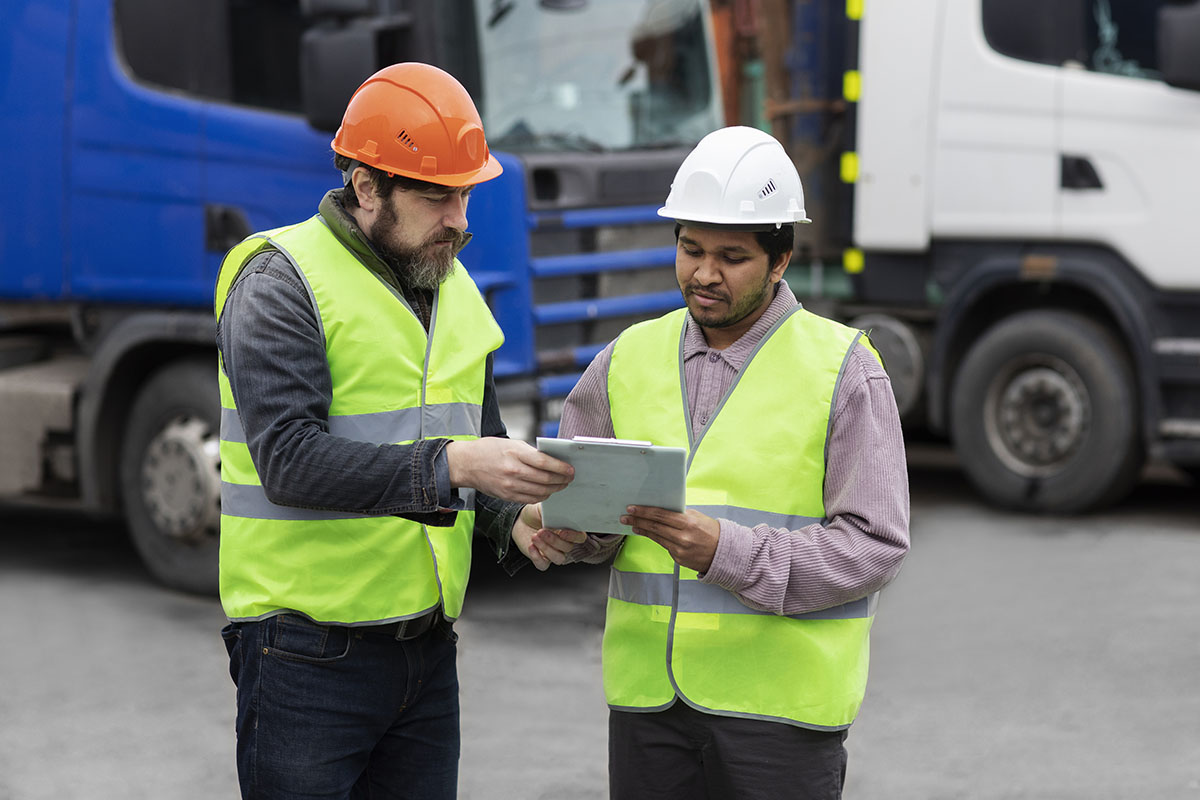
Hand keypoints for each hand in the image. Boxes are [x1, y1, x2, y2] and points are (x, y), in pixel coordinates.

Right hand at [445, 437, 573, 503]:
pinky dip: (542, 496)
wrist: (466, 464)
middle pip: (545, 479)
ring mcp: (510, 486)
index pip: (545, 462)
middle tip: (570, 478)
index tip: (570, 469)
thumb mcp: (511, 443)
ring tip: (561, 485)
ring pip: (540, 491)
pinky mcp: (507, 496)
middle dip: (561, 480)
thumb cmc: (488, 450)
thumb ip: (531, 452)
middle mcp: (513, 471)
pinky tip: (547, 491)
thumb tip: (551, 459)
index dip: (561, 467)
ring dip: (554, 489)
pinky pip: (530, 499)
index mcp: (516, 453)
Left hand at [512, 503, 587, 570]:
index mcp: (569, 530)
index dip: (573, 537)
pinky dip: (537, 557)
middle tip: (542, 531)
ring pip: (558, 558)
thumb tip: (563, 507)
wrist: (521, 520)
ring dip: (546, 549)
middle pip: (567, 548)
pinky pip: (543, 565)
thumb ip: (556, 510)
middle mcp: (563, 543)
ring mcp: (553, 553)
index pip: (579, 537)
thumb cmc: (536, 513)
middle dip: (554, 540)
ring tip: (535, 537)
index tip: (563, 532)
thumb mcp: (546, 508)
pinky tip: (531, 546)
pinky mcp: (541, 559)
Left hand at [621, 506, 719, 572]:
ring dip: (641, 530)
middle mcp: (682, 537)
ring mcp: (680, 549)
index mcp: (688, 523)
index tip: (632, 508)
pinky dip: (654, 538)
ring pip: (656, 537)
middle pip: (654, 527)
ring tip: (631, 525)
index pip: (661, 515)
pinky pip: (663, 546)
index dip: (644, 512)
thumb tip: (660, 509)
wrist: (724, 552)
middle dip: (637, 520)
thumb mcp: (697, 517)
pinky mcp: (678, 559)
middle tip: (625, 517)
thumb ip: (679, 514)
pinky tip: (646, 533)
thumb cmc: (710, 531)